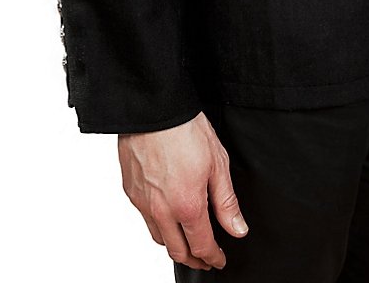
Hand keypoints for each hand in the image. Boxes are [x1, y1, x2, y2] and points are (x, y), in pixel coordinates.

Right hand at [118, 111, 248, 270]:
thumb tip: (237, 229)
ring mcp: (142, 202)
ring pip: (158, 238)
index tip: (219, 259)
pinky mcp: (130, 191)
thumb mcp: (217, 163)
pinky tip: (166, 216)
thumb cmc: (185, 129)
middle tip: (205, 259)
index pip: (202, 246)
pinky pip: (144, 218)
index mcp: (187, 205)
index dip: (213, 257)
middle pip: (177, 250)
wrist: (153, 108)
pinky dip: (158, 225)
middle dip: (194, 259)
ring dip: (174, 245)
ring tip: (186, 241)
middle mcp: (161, 210)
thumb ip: (226, 202)